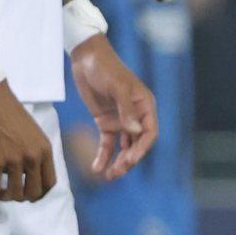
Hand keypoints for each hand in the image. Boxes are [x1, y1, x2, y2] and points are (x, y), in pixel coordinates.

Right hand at [0, 81, 57, 202]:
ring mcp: (14, 160)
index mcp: (45, 150)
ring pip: (14, 194)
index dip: (40, 193)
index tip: (30, 193)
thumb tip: (31, 173)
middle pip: (33, 193)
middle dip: (22, 197)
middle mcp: (33, 157)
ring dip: (6, 196)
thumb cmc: (10, 111)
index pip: (50, 183)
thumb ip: (36, 152)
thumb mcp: (34, 133)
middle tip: (12, 191)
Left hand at [70, 33, 157, 180]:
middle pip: (137, 144)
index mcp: (145, 106)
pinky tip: (97, 168)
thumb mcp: (117, 87)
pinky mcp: (105, 122)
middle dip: (129, 160)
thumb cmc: (105, 68)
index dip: (142, 149)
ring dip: (118, 162)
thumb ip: (126, 110)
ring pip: (123, 147)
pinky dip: (103, 156)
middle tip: (117, 172)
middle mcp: (135, 116)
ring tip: (108, 176)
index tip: (130, 159)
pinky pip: (107, 143)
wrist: (85, 58)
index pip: (149, 133)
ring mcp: (120, 120)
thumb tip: (135, 132)